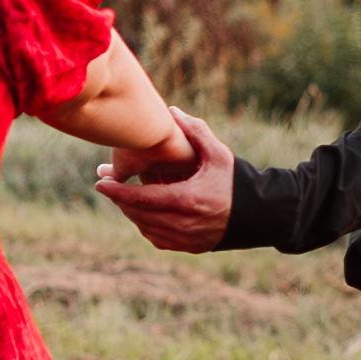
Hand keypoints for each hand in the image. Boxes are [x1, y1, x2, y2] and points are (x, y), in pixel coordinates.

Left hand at [96, 112, 238, 254]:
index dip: (117, 192)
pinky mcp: (191, 247)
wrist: (261, 215)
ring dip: (132, 213)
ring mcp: (187, 239)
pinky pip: (158, 239)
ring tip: (125, 196)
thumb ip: (195, 132)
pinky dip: (146, 226)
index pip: (141, 199)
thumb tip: (172, 112)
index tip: (100, 183)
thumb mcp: (218, 154)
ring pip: (146, 228)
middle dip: (120, 200)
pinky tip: (145, 212)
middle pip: (139, 215)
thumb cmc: (238, 181)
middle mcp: (184, 224)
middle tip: (108, 185)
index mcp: (187, 200)